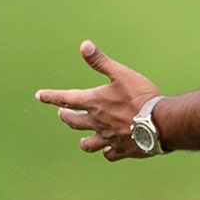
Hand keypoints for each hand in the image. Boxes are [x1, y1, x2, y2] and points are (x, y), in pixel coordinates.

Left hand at [36, 41, 160, 160]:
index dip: (51, 96)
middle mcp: (97, 122)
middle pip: (74, 122)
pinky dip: (107, 152)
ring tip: (82, 140)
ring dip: (83, 140)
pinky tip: (107, 150)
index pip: (67, 98)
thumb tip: (84, 45)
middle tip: (62, 113)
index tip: (39, 95)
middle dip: (66, 117)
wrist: (160, 122)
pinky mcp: (122, 149)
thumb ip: (101, 62)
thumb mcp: (122, 74)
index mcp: (95, 103)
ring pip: (88, 143)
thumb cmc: (141, 96)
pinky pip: (109, 154)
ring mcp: (108, 138)